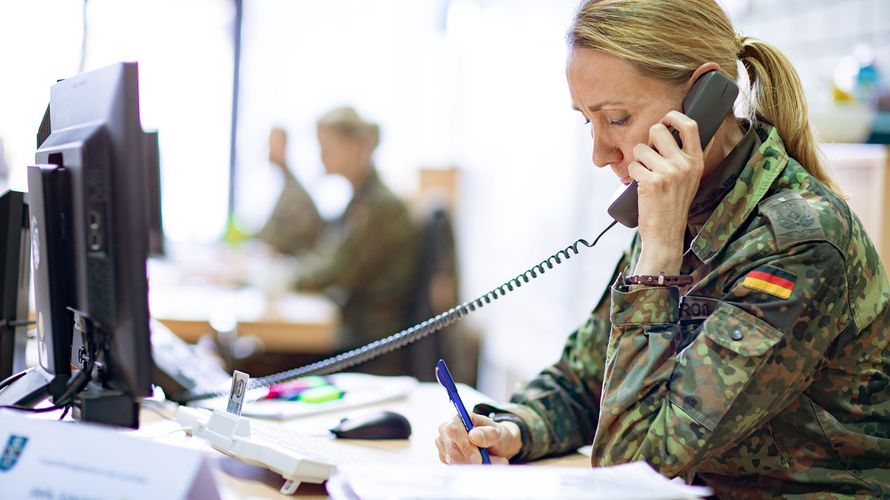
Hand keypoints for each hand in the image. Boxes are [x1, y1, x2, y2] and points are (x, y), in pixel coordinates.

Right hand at [435, 413, 519, 464]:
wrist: (495, 447)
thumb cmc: (494, 436)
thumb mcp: (498, 433)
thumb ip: (488, 434)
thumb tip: (473, 435)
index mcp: (458, 418)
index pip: (452, 429)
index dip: (463, 444)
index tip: (478, 457)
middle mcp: (446, 430)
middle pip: (451, 449)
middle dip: (470, 459)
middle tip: (486, 462)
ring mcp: (444, 444)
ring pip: (453, 460)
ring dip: (473, 465)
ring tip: (489, 461)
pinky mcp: (445, 457)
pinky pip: (455, 467)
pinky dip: (469, 469)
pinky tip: (480, 464)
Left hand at [628, 111, 704, 274]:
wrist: (666, 233)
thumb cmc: (672, 204)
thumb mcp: (688, 178)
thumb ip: (681, 157)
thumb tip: (664, 131)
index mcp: (696, 161)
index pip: (690, 125)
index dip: (673, 116)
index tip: (665, 120)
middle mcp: (685, 164)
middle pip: (657, 130)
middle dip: (647, 141)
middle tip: (649, 158)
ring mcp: (668, 172)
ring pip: (640, 149)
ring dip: (638, 162)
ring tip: (647, 178)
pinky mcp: (652, 181)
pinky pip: (632, 166)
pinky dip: (632, 176)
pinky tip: (641, 188)